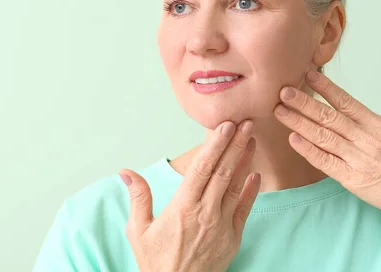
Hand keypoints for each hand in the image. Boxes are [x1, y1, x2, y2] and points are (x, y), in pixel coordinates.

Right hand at [119, 120, 259, 271]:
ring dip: (245, 161)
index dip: (215, 145)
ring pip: (236, 186)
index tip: (225, 126)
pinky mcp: (233, 239)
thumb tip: (126, 171)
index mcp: (182, 208)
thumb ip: (138, 197)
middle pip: (223, 172)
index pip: (202, 169)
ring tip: (252, 140)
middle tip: (245, 123)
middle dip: (235, 145)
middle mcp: (205, 213)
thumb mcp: (138, 230)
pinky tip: (255, 175)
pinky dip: (251, 191)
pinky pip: (244, 210)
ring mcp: (222, 226)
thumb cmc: (156, 263)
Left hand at [274, 69, 380, 221]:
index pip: (345, 101)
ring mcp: (355, 158)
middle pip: (328, 116)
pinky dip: (308, 150)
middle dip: (304, 102)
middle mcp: (363, 138)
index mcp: (375, 125)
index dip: (326, 87)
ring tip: (280, 110)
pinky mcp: (350, 177)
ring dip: (299, 122)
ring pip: (322, 136)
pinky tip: (293, 139)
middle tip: (284, 91)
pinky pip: (325, 161)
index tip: (308, 75)